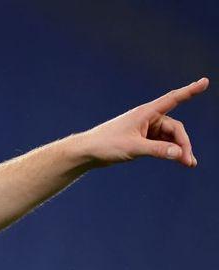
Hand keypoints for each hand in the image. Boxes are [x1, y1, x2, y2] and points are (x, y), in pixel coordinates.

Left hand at [82, 77, 208, 167]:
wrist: (87, 152)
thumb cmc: (106, 145)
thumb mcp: (134, 148)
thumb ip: (157, 150)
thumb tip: (179, 154)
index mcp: (145, 113)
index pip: (173, 99)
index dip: (190, 91)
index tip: (205, 82)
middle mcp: (147, 118)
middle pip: (175, 128)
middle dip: (183, 143)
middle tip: (189, 161)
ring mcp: (145, 129)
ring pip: (169, 137)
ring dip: (178, 149)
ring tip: (187, 163)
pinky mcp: (141, 139)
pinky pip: (161, 143)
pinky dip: (169, 151)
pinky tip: (177, 160)